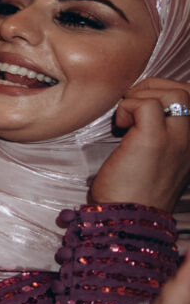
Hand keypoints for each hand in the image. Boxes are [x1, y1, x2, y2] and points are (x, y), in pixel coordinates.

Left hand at [90, 78, 189, 212]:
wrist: (129, 217)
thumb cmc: (133, 189)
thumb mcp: (155, 159)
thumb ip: (158, 135)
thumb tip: (140, 108)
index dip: (166, 92)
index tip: (142, 105)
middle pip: (186, 92)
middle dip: (154, 86)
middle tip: (130, 103)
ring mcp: (176, 140)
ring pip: (173, 93)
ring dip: (142, 95)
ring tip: (126, 116)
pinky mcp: (153, 141)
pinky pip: (146, 104)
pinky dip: (127, 107)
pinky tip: (119, 127)